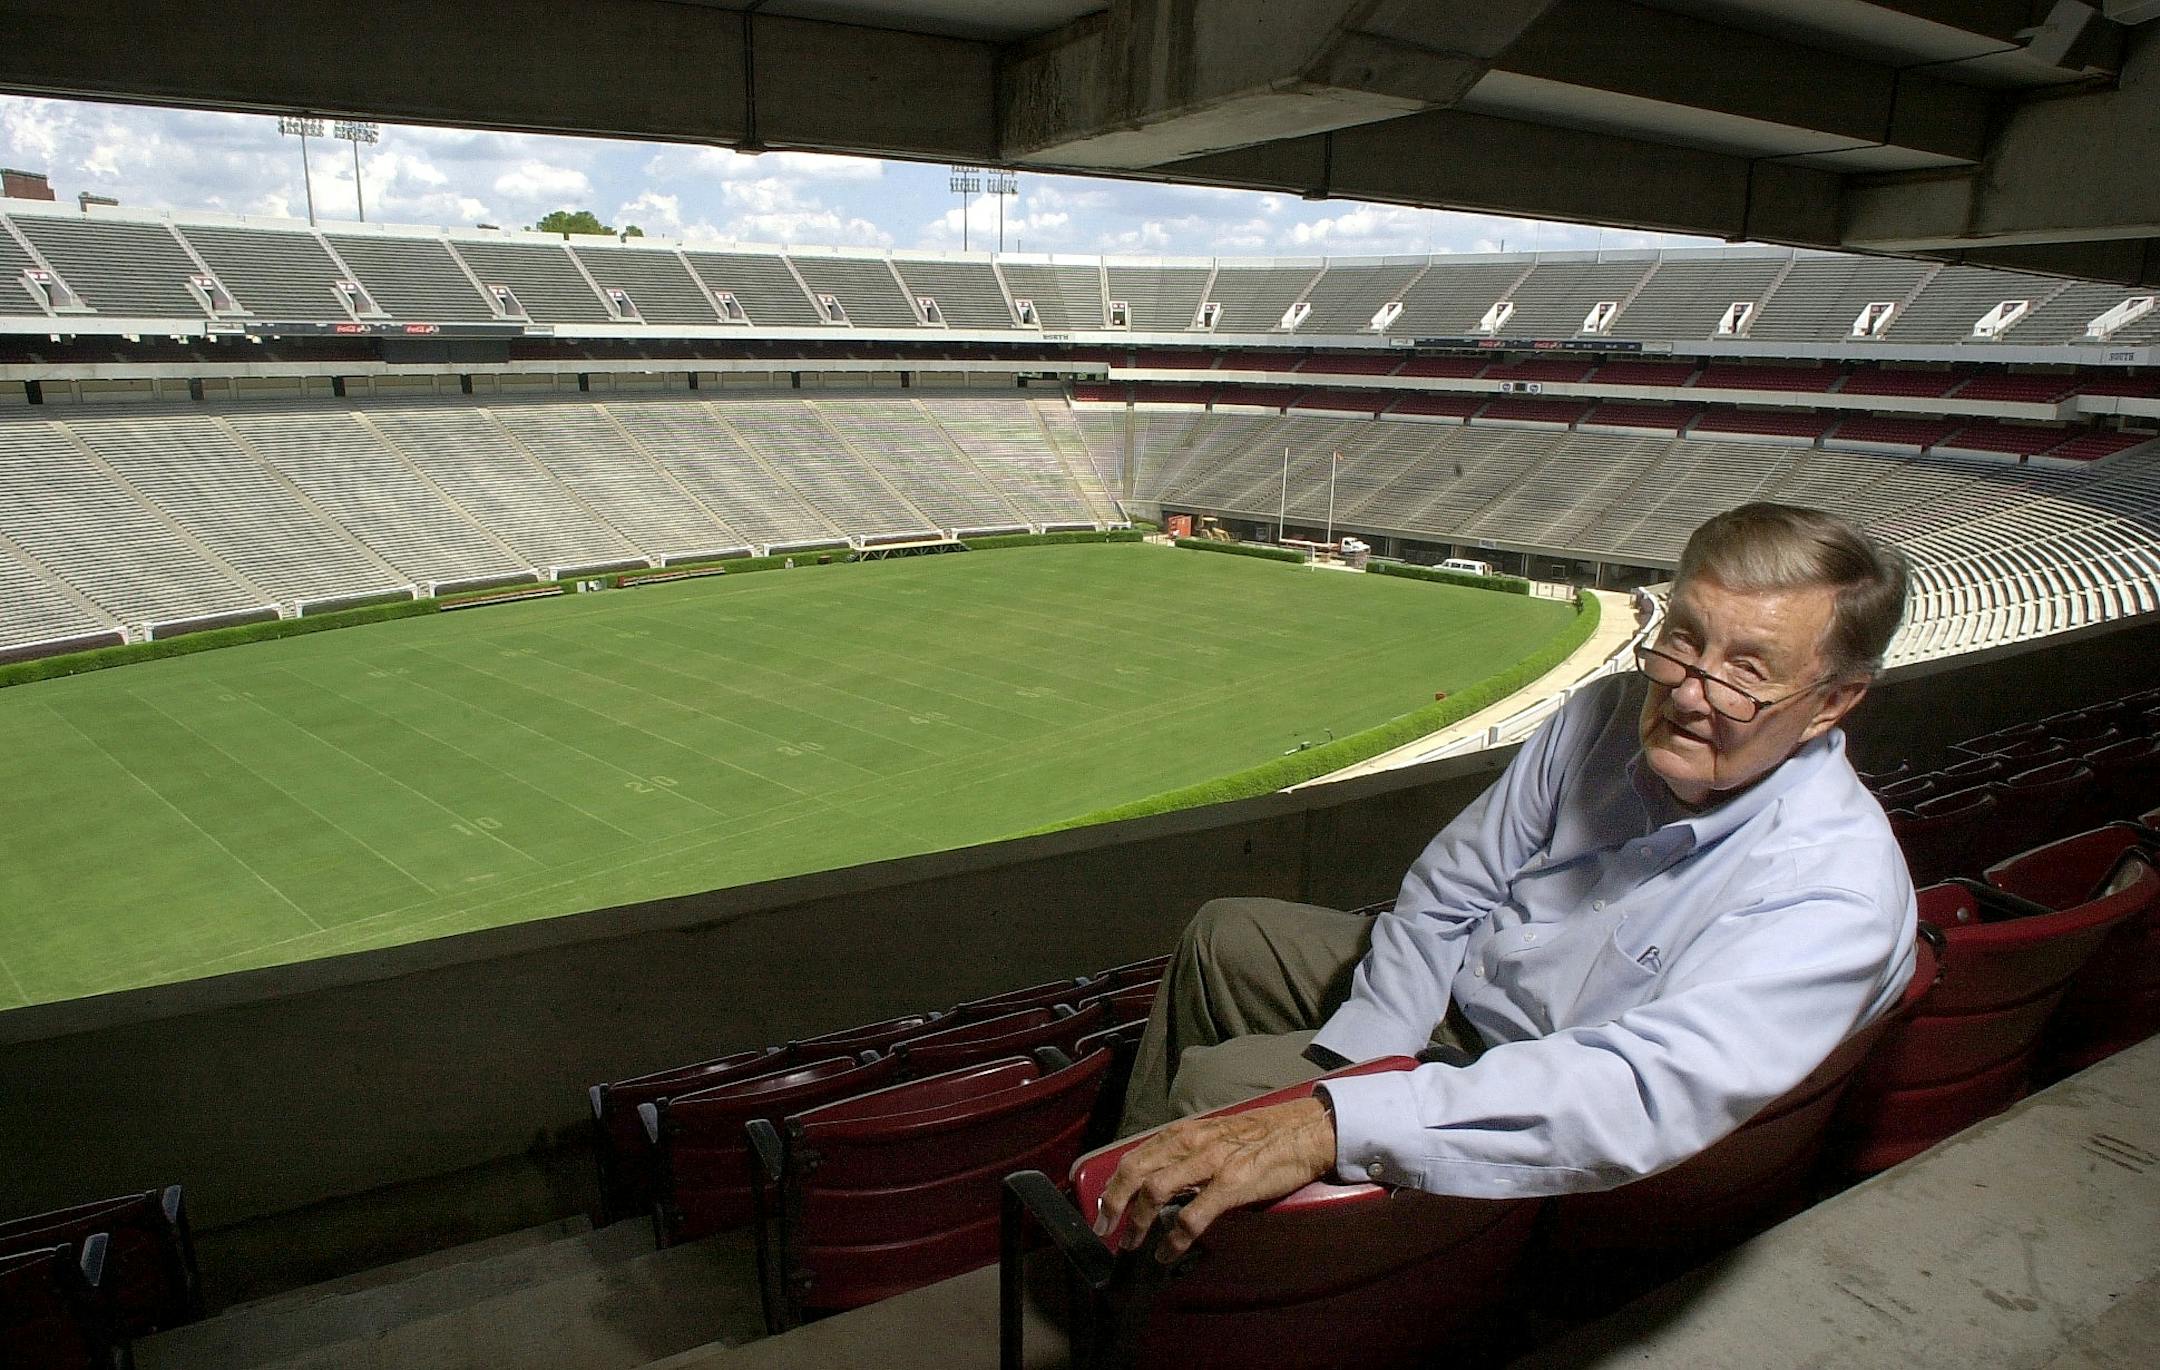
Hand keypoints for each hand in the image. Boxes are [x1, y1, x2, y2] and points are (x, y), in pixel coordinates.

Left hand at [1093, 1096, 1335, 1260]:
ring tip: (1131, 1245)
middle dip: (1112, 1203)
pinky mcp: (1232, 1184)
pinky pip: (1193, 1215)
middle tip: (1104, 1229)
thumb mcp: (1215, 1136)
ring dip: (1136, 1222)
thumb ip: (1187, 1156)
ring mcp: (1210, 1163)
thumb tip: (1161, 1182)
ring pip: (1155, 1191)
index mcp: (1184, 1133)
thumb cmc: (1261, 1136)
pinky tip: (1167, 1253)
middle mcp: (1191, 1143)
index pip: (1134, 1157)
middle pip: (1135, 1172)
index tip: (1102, 1208)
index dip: (1112, 1184)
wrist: (1305, 1131)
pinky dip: (1174, 1239)